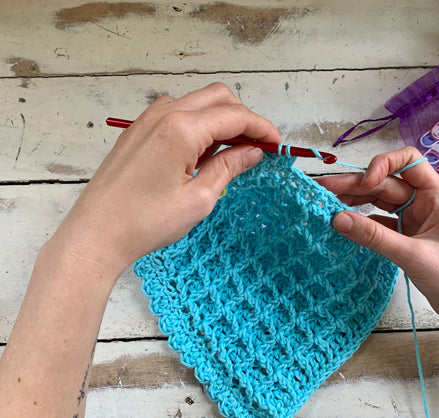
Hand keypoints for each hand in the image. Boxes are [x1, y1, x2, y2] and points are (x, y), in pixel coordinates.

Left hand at [51, 83, 280, 277]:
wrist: (97, 233)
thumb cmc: (146, 222)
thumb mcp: (199, 199)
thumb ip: (228, 167)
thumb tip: (253, 152)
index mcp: (181, 129)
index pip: (234, 116)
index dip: (261, 128)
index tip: (276, 144)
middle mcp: (163, 114)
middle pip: (218, 98)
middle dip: (243, 118)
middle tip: (256, 147)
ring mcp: (147, 120)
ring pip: (197, 102)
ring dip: (220, 119)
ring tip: (230, 152)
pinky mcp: (137, 131)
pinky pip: (176, 114)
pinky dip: (198, 125)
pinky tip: (201, 152)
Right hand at [317, 147, 438, 338]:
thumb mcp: (413, 255)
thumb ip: (374, 237)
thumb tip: (338, 219)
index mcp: (435, 196)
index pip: (408, 162)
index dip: (383, 165)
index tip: (364, 182)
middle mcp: (423, 202)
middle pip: (385, 183)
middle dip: (355, 184)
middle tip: (324, 188)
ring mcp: (413, 219)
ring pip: (379, 201)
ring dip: (354, 200)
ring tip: (327, 201)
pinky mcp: (404, 235)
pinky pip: (378, 221)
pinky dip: (361, 221)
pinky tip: (344, 223)